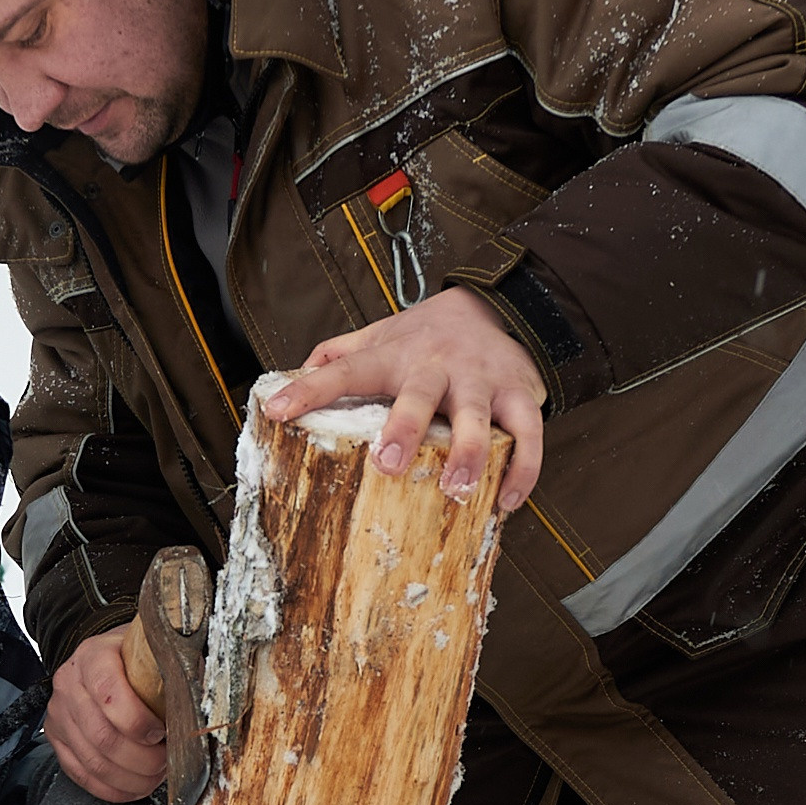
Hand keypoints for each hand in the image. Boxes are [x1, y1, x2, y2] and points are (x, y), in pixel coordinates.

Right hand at [46, 626, 165, 801]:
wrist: (109, 659)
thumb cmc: (137, 659)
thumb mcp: (157, 650)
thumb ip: (180, 668)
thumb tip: (208, 696)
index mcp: (93, 656)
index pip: (109, 694)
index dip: (138, 721)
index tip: (162, 732)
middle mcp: (69, 684)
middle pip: (102, 736)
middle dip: (142, 759)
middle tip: (165, 762)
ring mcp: (59, 714)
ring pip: (94, 762)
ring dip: (131, 778)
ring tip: (155, 776)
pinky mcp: (57, 740)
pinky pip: (82, 775)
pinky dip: (113, 789)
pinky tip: (136, 786)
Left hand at [261, 286, 545, 511]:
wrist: (497, 304)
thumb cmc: (426, 334)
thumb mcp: (380, 336)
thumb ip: (337, 353)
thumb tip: (289, 375)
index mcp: (394, 355)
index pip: (344, 370)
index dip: (310, 389)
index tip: (277, 409)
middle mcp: (436, 365)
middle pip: (419, 393)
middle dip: (404, 427)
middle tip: (387, 464)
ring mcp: (480, 379)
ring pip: (477, 414)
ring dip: (470, 452)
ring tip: (458, 489)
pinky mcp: (519, 393)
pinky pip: (528, 430)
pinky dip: (524, 466)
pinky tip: (509, 499)